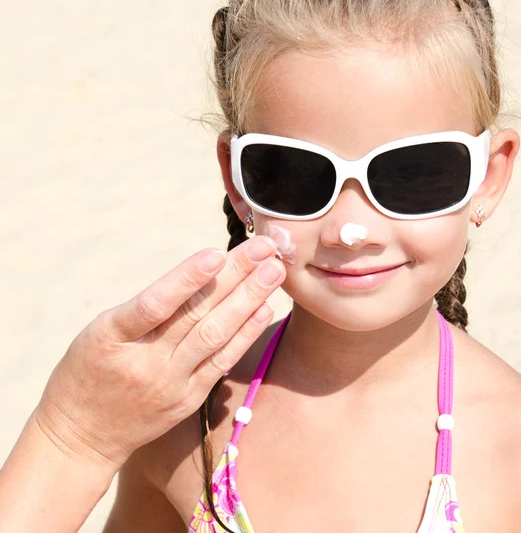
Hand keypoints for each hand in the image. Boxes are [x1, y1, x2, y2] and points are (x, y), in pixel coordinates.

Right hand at [33, 236, 284, 470]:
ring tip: (273, 271)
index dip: (187, 278)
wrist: (82, 436)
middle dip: (235, 277)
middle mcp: (145, 361)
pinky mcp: (188, 400)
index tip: (217, 252)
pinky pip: (221, 362)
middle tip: (265, 248)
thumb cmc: (90, 369)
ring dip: (248, 300)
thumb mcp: (101, 331)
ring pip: (215, 335)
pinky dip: (244, 334)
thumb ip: (147, 307)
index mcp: (112, 336)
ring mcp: (170, 383)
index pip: (155, 304)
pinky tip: (264, 309)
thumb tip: (202, 273)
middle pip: (196, 314)